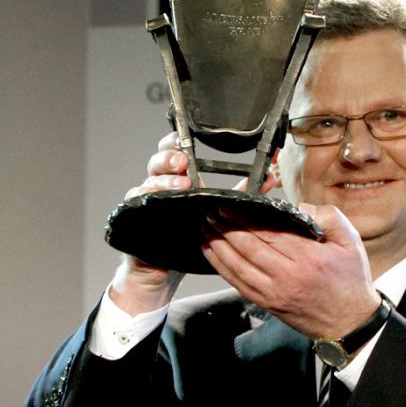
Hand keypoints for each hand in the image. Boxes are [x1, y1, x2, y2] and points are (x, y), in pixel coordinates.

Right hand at [111, 132, 278, 315]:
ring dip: (164, 179)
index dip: (178, 141)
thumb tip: (270, 178)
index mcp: (182, 177)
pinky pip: (135, 199)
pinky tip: (154, 196)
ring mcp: (148, 198)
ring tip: (182, 184)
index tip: (188, 138)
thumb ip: (240, 193)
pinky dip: (143, 195)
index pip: (177, 151)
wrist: (164, 269)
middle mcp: (163, 183)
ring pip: (149, 178)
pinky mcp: (136, 214)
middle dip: (171, 156)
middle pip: (160, 160)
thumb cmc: (190, 236)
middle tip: (183, 162)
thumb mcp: (218, 210)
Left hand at [202, 204, 381, 338]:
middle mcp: (289, 276)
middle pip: (248, 248)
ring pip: (238, 267)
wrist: (351, 323)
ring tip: (206, 231)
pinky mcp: (269, 304)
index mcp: (309, 258)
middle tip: (211, 215)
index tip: (230, 207)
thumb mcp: (351, 242)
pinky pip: (239, 284)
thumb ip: (328, 217)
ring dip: (218, 248)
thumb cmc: (351, 281)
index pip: (269, 233)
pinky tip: (214, 255)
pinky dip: (223, 268)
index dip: (245, 219)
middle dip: (226, 229)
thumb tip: (301, 207)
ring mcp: (276, 293)